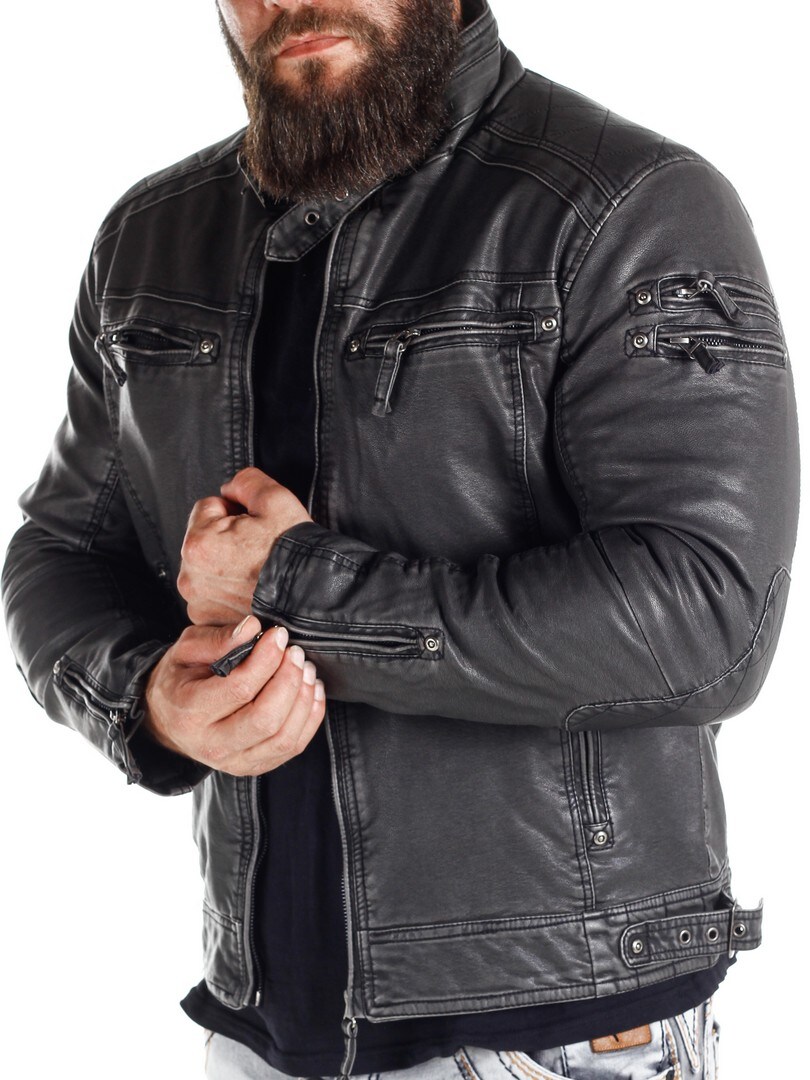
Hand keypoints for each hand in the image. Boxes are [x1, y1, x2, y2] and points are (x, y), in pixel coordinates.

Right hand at [142, 616, 324, 775]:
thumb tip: (253, 628)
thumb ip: (217, 640)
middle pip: (265, 719)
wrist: (167, 720)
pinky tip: (311, 690)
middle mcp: (211, 745)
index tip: (278, 635)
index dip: (266, 659)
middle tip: (295, 653)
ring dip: (303, 699)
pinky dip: (309, 717)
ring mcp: (234, 761)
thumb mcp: (185, 651)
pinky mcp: (254, 766)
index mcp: (189, 713)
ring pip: (283, 738)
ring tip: (306, 669)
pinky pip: (292, 747)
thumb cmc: (180, 679)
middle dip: (288, 681)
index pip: (239, 689)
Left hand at [178, 466, 312, 624]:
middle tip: (260, 550)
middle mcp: (191, 578)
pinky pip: (213, 594)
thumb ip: (245, 481)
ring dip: (227, 565)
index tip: (256, 527)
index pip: (208, 506)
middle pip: (205, 538)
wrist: (319, 600)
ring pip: (208, 567)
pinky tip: (253, 590)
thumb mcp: (276, 500)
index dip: (236, 510)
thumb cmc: (296, 555)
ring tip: (258, 571)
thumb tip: (229, 489)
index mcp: (199, 544)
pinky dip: (229, 591)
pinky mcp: (209, 622)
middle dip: (227, 539)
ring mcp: (199, 604)